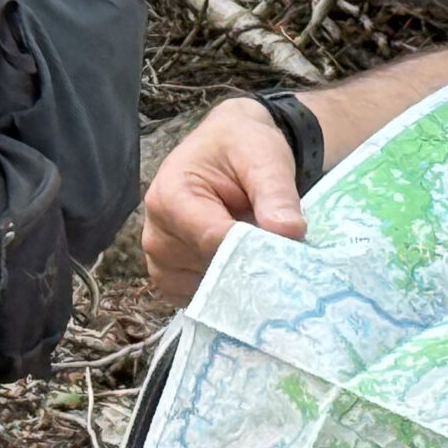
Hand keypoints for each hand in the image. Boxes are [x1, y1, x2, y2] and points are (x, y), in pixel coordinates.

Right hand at [142, 98, 306, 304]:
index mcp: (170, 195)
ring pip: (208, 290)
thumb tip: (290, 233)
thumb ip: (277, 195)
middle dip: (250, 268)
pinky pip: (201, 300)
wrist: (230, 147)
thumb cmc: (243, 147)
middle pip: (209, 269)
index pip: (212, 240)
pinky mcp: (171, 278)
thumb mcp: (266, 158)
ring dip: (239, 280)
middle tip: (286, 258)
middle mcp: (156, 233)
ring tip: (259, 251)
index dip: (253, 252)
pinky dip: (227, 291)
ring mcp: (159, 260)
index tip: (289, 258)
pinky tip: (243, 266)